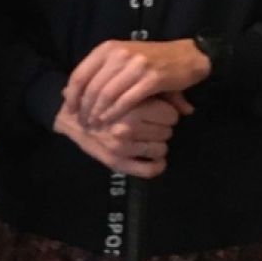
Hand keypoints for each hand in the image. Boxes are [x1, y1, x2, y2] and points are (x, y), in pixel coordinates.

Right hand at [54, 96, 181, 176]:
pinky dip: (156, 166)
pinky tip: (155, 160)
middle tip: (150, 125)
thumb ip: (159, 95)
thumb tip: (190, 109)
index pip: (170, 115)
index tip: (158, 112)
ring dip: (158, 144)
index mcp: (130, 106)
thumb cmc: (103, 100)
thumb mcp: (128, 90)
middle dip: (162, 127)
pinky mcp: (116, 162)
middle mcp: (127, 128)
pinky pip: (149, 170)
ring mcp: (121, 147)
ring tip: (148, 138)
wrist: (71, 117)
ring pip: (161, 149)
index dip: (167, 113)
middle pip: (167, 131)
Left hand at [64, 39, 207, 124]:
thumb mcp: (120, 60)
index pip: (80, 74)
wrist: (188, 56)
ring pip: (107, 94)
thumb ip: (97, 74)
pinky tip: (111, 122)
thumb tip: (66, 92)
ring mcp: (136, 65)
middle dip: (84, 108)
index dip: (72, 95)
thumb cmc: (150, 61)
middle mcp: (119, 54)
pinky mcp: (152, 78)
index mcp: (107, 48)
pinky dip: (115, 113)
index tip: (70, 110)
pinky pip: (126, 100)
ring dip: (98, 113)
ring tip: (95, 125)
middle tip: (83, 122)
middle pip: (91, 87)